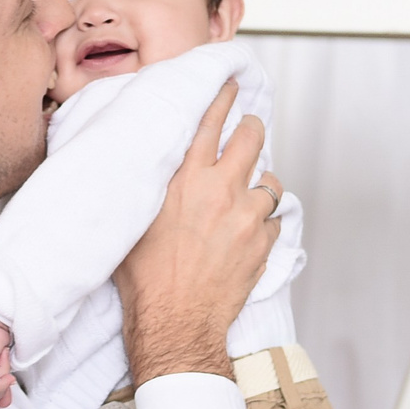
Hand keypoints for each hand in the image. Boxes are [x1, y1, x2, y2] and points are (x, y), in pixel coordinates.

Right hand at [116, 81, 279, 385]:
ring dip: (260, 182)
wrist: (175, 322)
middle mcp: (221, 190)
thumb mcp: (133, 222)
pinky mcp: (263, 244)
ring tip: (250, 191)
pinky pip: (276, 219)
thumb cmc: (145, 279)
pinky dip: (266, 220)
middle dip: (251, 128)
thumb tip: (147, 167)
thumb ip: (148, 189)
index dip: (222, 98)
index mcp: (185, 180)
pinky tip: (252, 229)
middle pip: (251, 138)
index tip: (230, 85)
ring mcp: (247, 217)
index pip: (209, 122)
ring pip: (270, 180)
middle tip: (248, 128)